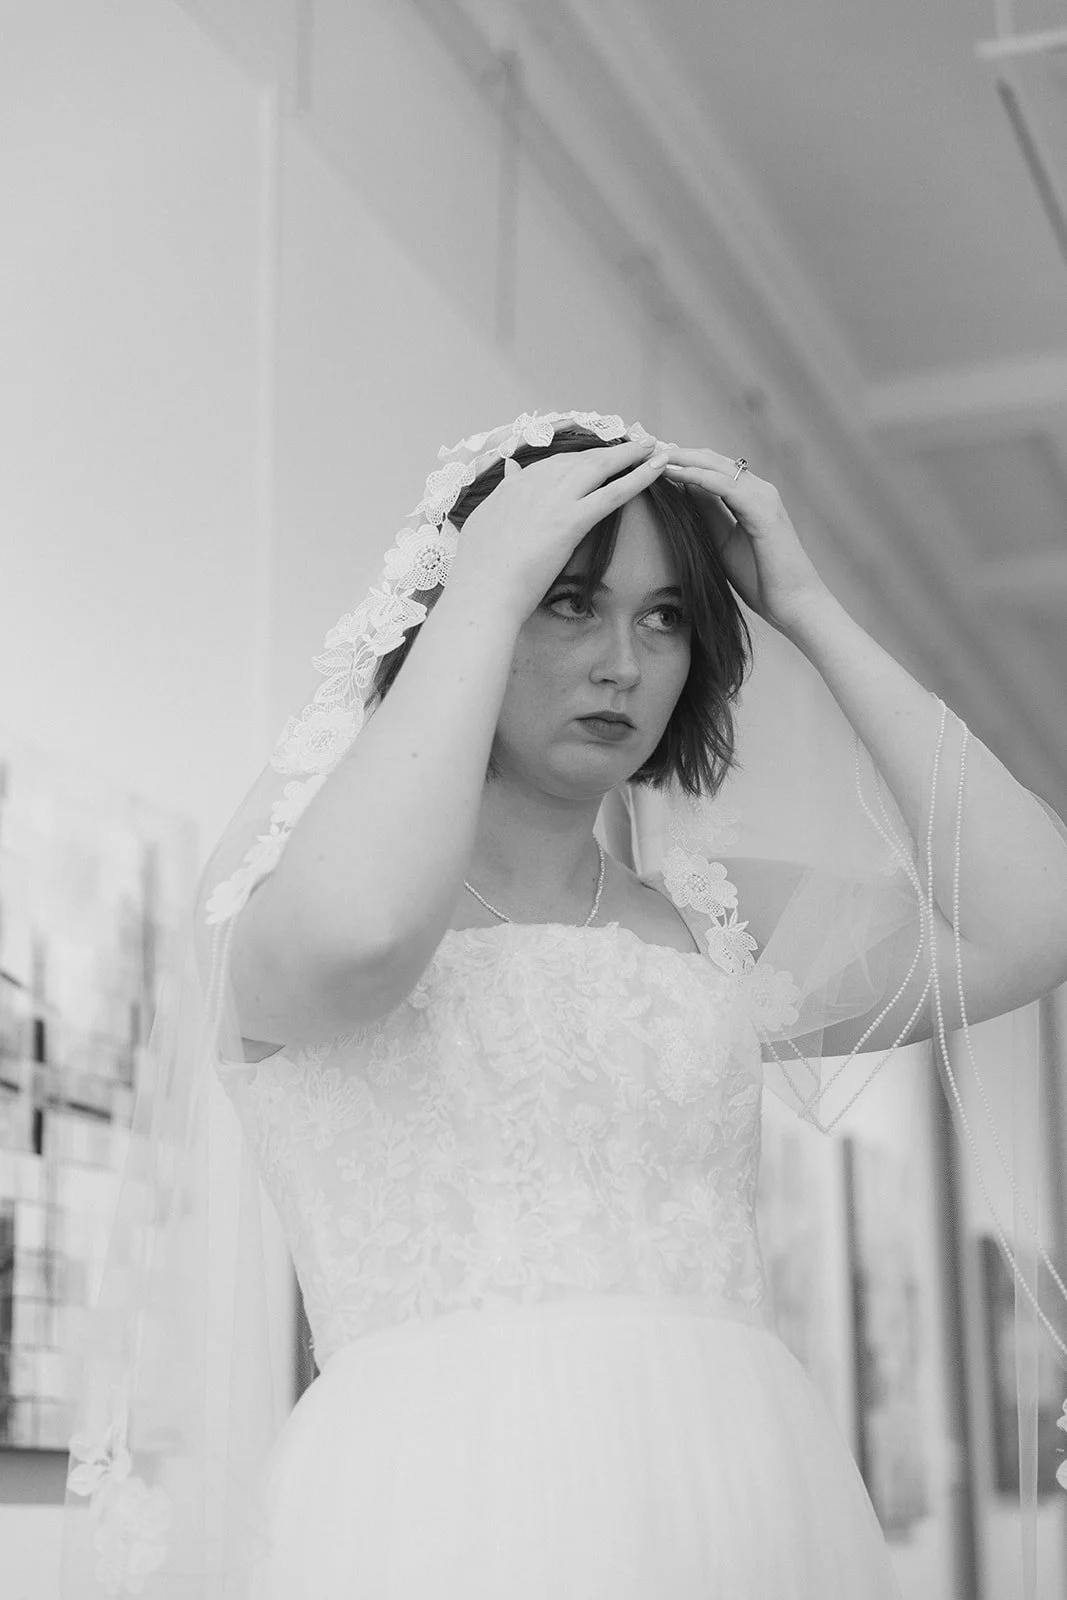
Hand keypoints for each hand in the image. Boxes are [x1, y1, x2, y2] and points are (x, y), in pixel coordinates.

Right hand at [448, 437, 669, 619]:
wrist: (482, 592)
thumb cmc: (478, 571)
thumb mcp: (483, 520)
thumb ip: (502, 493)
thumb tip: (510, 469)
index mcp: (514, 486)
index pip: (555, 463)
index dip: (581, 460)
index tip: (599, 458)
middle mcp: (535, 483)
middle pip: (581, 459)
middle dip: (610, 451)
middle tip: (635, 446)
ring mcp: (554, 499)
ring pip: (600, 466)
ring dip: (631, 455)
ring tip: (653, 448)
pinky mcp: (571, 520)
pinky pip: (613, 492)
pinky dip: (639, 476)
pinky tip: (658, 468)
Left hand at [661, 446, 830, 633]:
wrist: (793, 604)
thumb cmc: (761, 579)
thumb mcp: (723, 542)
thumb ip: (708, 515)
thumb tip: (683, 491)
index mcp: (750, 497)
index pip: (711, 468)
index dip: (681, 461)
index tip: (648, 460)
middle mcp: (759, 489)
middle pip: (711, 459)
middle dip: (676, 453)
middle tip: (643, 450)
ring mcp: (763, 496)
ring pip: (715, 466)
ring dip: (681, 459)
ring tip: (650, 457)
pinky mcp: (763, 510)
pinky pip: (724, 486)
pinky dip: (696, 476)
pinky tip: (672, 474)